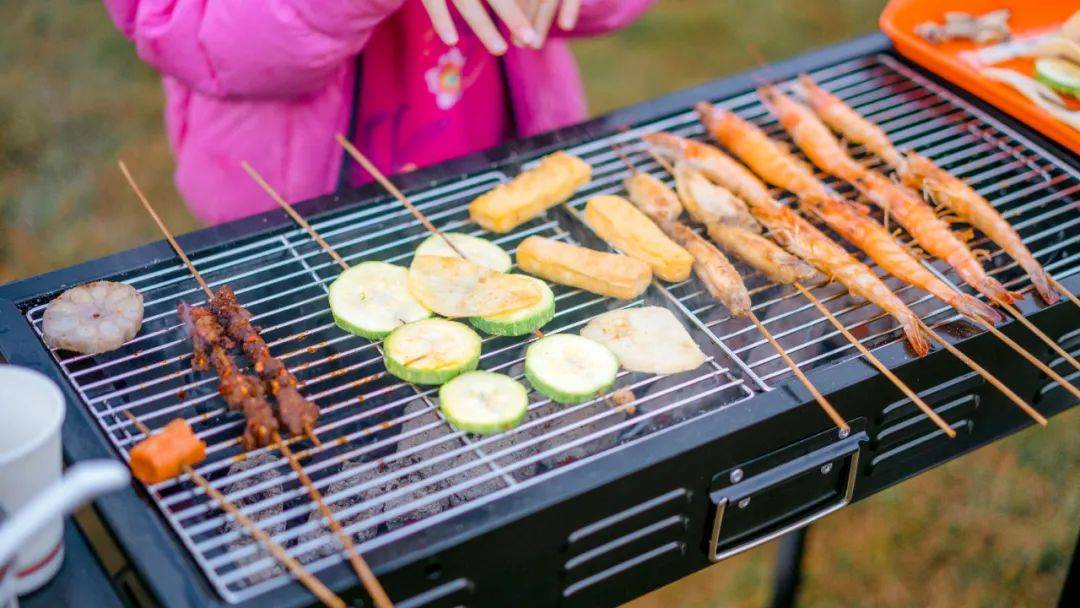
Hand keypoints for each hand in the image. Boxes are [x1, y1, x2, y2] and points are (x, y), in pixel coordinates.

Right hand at [421, 0, 582, 54]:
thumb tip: (519, 1)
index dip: (519, 4)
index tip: (532, 27)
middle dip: (511, 15)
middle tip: (529, 38)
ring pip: (466, 1)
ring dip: (484, 26)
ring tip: (501, 49)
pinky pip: (432, 2)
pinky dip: (441, 20)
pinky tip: (452, 40)